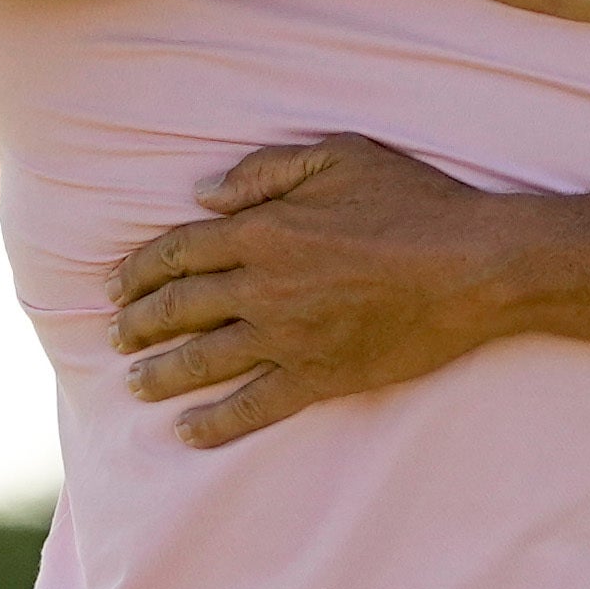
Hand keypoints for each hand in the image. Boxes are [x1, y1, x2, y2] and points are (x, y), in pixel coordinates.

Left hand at [108, 135, 509, 446]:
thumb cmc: (414, 202)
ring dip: (161, 374)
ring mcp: (288, 337)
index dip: (138, 270)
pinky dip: (215, 423)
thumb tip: (204, 196)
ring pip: (202, 360)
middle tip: (116, 336)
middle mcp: (262, 286)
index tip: (114, 285)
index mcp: (262, 230)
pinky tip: (188, 432)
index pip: (177, 252)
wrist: (475, 267)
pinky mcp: (319, 376)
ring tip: (135, 383)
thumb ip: (265, 171)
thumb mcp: (340, 156)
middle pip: (179, 308)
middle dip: (138, 323)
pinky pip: (253, 405)